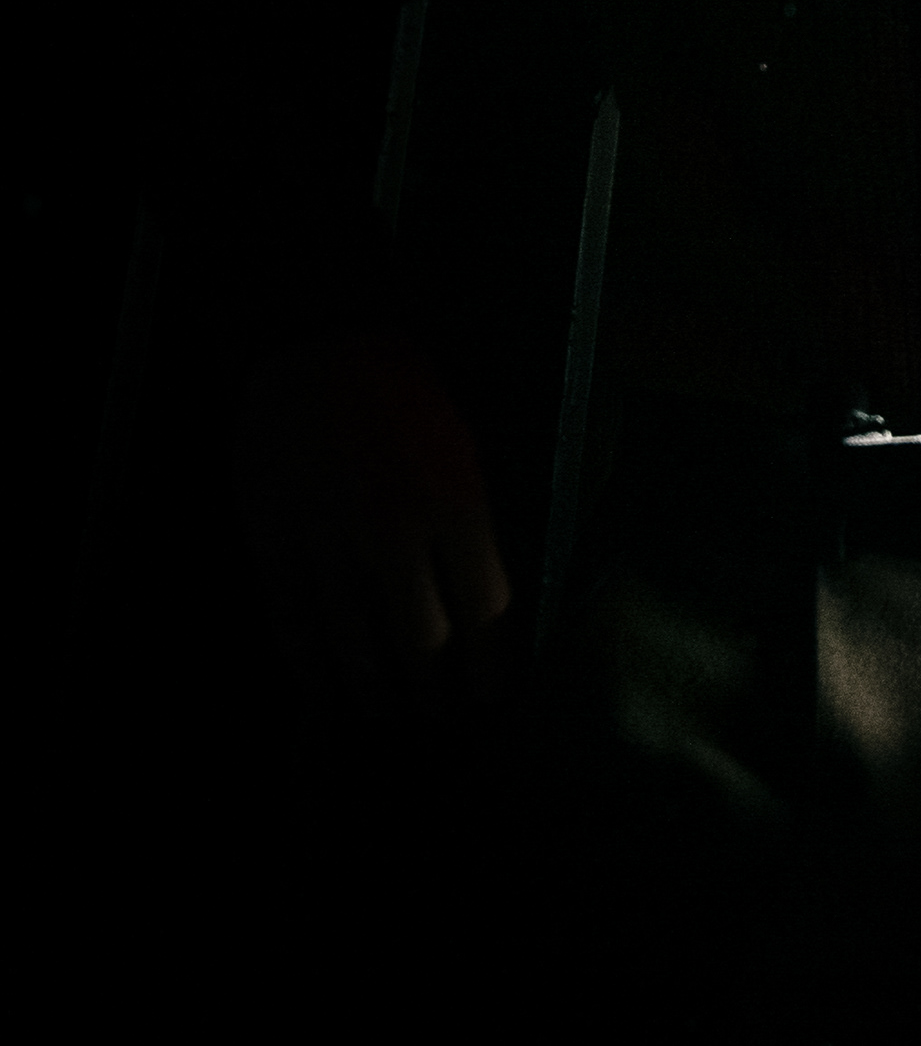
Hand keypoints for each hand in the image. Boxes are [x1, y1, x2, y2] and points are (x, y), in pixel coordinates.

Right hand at [236, 331, 513, 705]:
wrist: (318, 350)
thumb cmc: (411, 395)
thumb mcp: (470, 448)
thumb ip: (478, 526)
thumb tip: (497, 601)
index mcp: (457, 506)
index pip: (487, 613)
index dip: (493, 667)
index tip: (497, 695)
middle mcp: (394, 534)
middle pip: (425, 644)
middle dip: (440, 693)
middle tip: (447, 717)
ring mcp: (329, 545)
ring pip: (356, 647)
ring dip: (379, 695)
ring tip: (395, 720)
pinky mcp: (274, 547)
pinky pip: (295, 628)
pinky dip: (313, 674)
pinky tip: (329, 702)